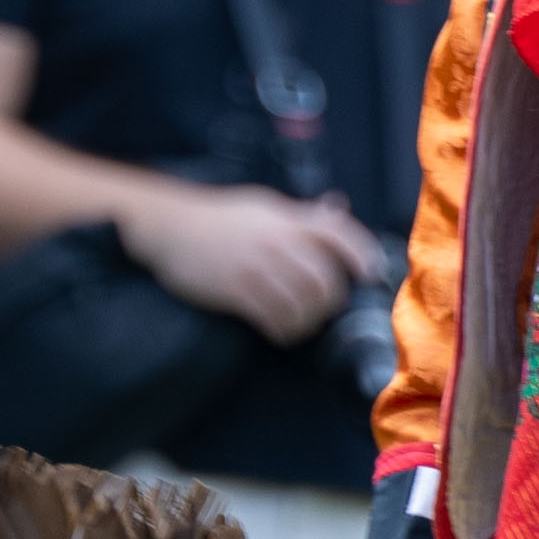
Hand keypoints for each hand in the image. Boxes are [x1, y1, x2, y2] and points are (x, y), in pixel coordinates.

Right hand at [126, 179, 391, 338]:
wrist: (167, 227)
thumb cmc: (217, 217)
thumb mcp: (262, 205)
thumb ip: (301, 213)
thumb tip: (338, 207)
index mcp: (285, 217)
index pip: (337, 233)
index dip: (361, 255)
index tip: (370, 275)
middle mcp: (275, 240)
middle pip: (324, 278)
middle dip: (331, 301)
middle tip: (326, 311)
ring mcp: (255, 266)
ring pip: (302, 302)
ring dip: (308, 321)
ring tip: (302, 326)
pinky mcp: (235, 290)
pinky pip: (273, 318)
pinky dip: (284, 331)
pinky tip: (280, 333)